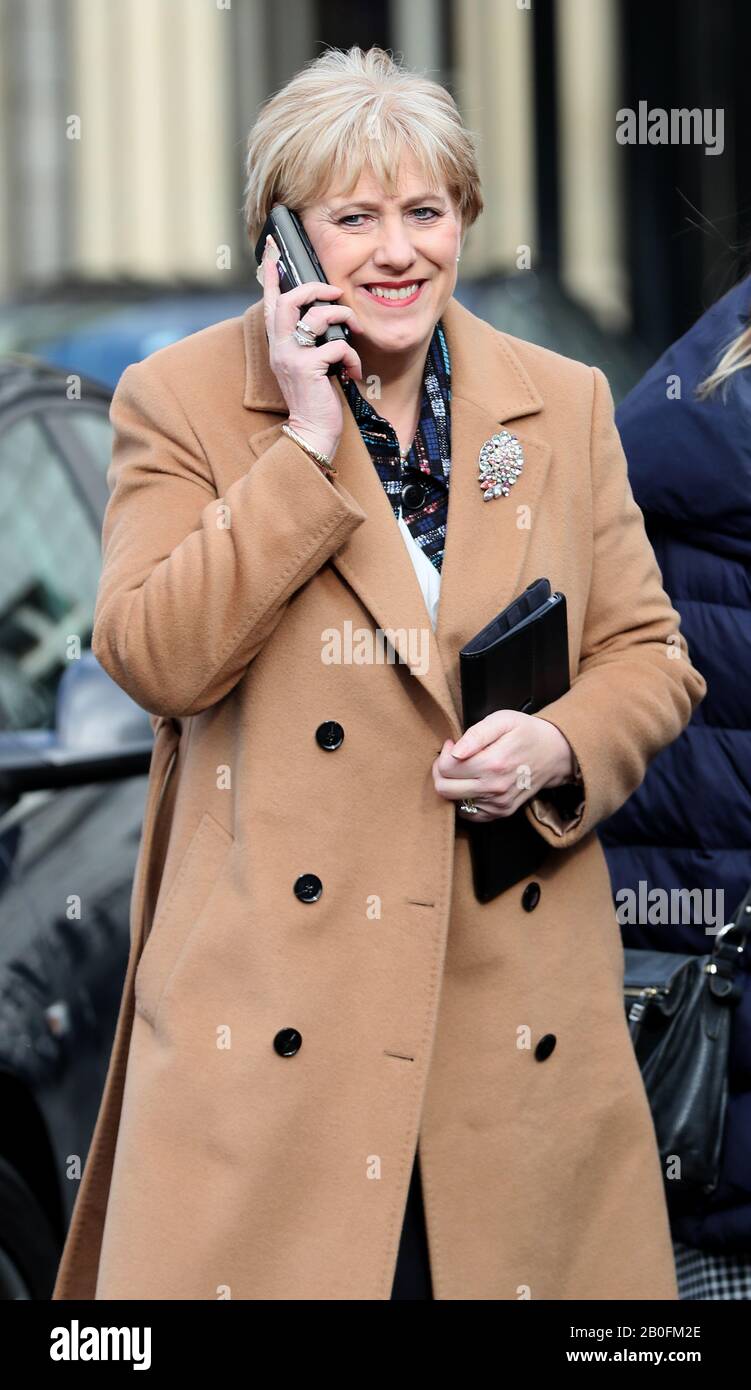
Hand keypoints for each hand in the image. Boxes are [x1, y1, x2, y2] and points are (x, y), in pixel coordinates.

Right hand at [261, 235, 363, 457]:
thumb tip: (328, 317)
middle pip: (289, 300)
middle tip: (335, 293)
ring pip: (315, 317)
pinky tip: (352, 372)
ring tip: (353, 330)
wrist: (312, 433)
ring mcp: (291, 358)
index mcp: (278, 344)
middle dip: (315, 289)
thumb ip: (311, 342)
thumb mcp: (309, 365)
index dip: (271, 274)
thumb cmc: (315, 399)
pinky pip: (336, 346)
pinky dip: (351, 356)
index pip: (270, 302)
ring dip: (342, 317)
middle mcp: (279, 348)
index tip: (273, 249)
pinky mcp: (308, 369)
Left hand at [431, 710, 575, 822]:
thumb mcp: (502, 720)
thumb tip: (455, 751)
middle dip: (441, 772)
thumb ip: (476, 734)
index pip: (446, 768)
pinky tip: (472, 783)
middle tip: (451, 758)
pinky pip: (469, 813)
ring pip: (454, 802)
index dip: (443, 755)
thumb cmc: (526, 733)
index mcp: (493, 763)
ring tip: (466, 769)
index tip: (452, 744)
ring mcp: (499, 804)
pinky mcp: (502, 812)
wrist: (554, 753)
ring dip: (453, 785)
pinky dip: (464, 799)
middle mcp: (495, 788)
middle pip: (444, 789)